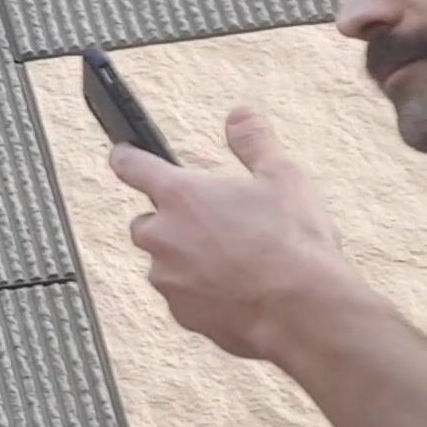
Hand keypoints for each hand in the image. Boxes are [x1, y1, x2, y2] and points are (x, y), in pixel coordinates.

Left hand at [108, 106, 364, 359]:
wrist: (304, 312)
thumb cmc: (293, 241)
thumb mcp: (283, 177)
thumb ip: (254, 142)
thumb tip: (239, 114)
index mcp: (180, 195)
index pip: (132, 166)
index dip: (127, 157)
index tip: (123, 154)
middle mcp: (162, 235)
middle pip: (147, 222)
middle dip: (171, 222)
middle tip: (214, 224)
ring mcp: (167, 277)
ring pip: (165, 263)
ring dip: (187, 260)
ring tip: (236, 261)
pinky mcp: (180, 313)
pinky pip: (183, 298)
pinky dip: (202, 293)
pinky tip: (239, 292)